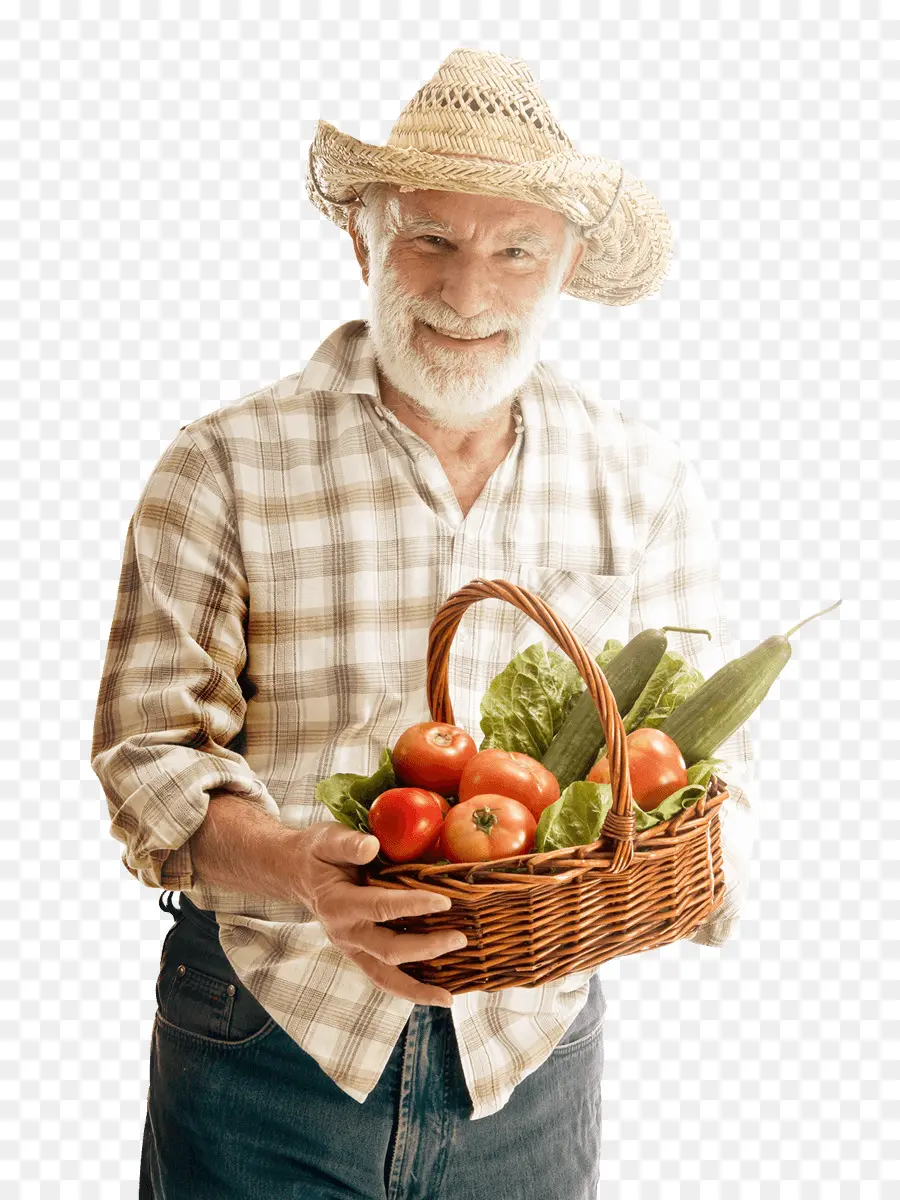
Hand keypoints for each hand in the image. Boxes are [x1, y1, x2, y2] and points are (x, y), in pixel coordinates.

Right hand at [293, 820, 465, 1006]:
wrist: (298, 873)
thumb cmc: (318, 853)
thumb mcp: (328, 839)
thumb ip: (348, 843)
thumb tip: (371, 846)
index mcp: (338, 903)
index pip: (381, 906)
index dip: (414, 905)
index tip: (445, 901)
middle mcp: (345, 933)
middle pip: (388, 950)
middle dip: (426, 948)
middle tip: (460, 938)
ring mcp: (351, 949)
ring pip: (385, 977)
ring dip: (418, 988)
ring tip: (449, 996)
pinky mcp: (360, 955)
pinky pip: (385, 979)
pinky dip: (410, 990)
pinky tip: (437, 995)